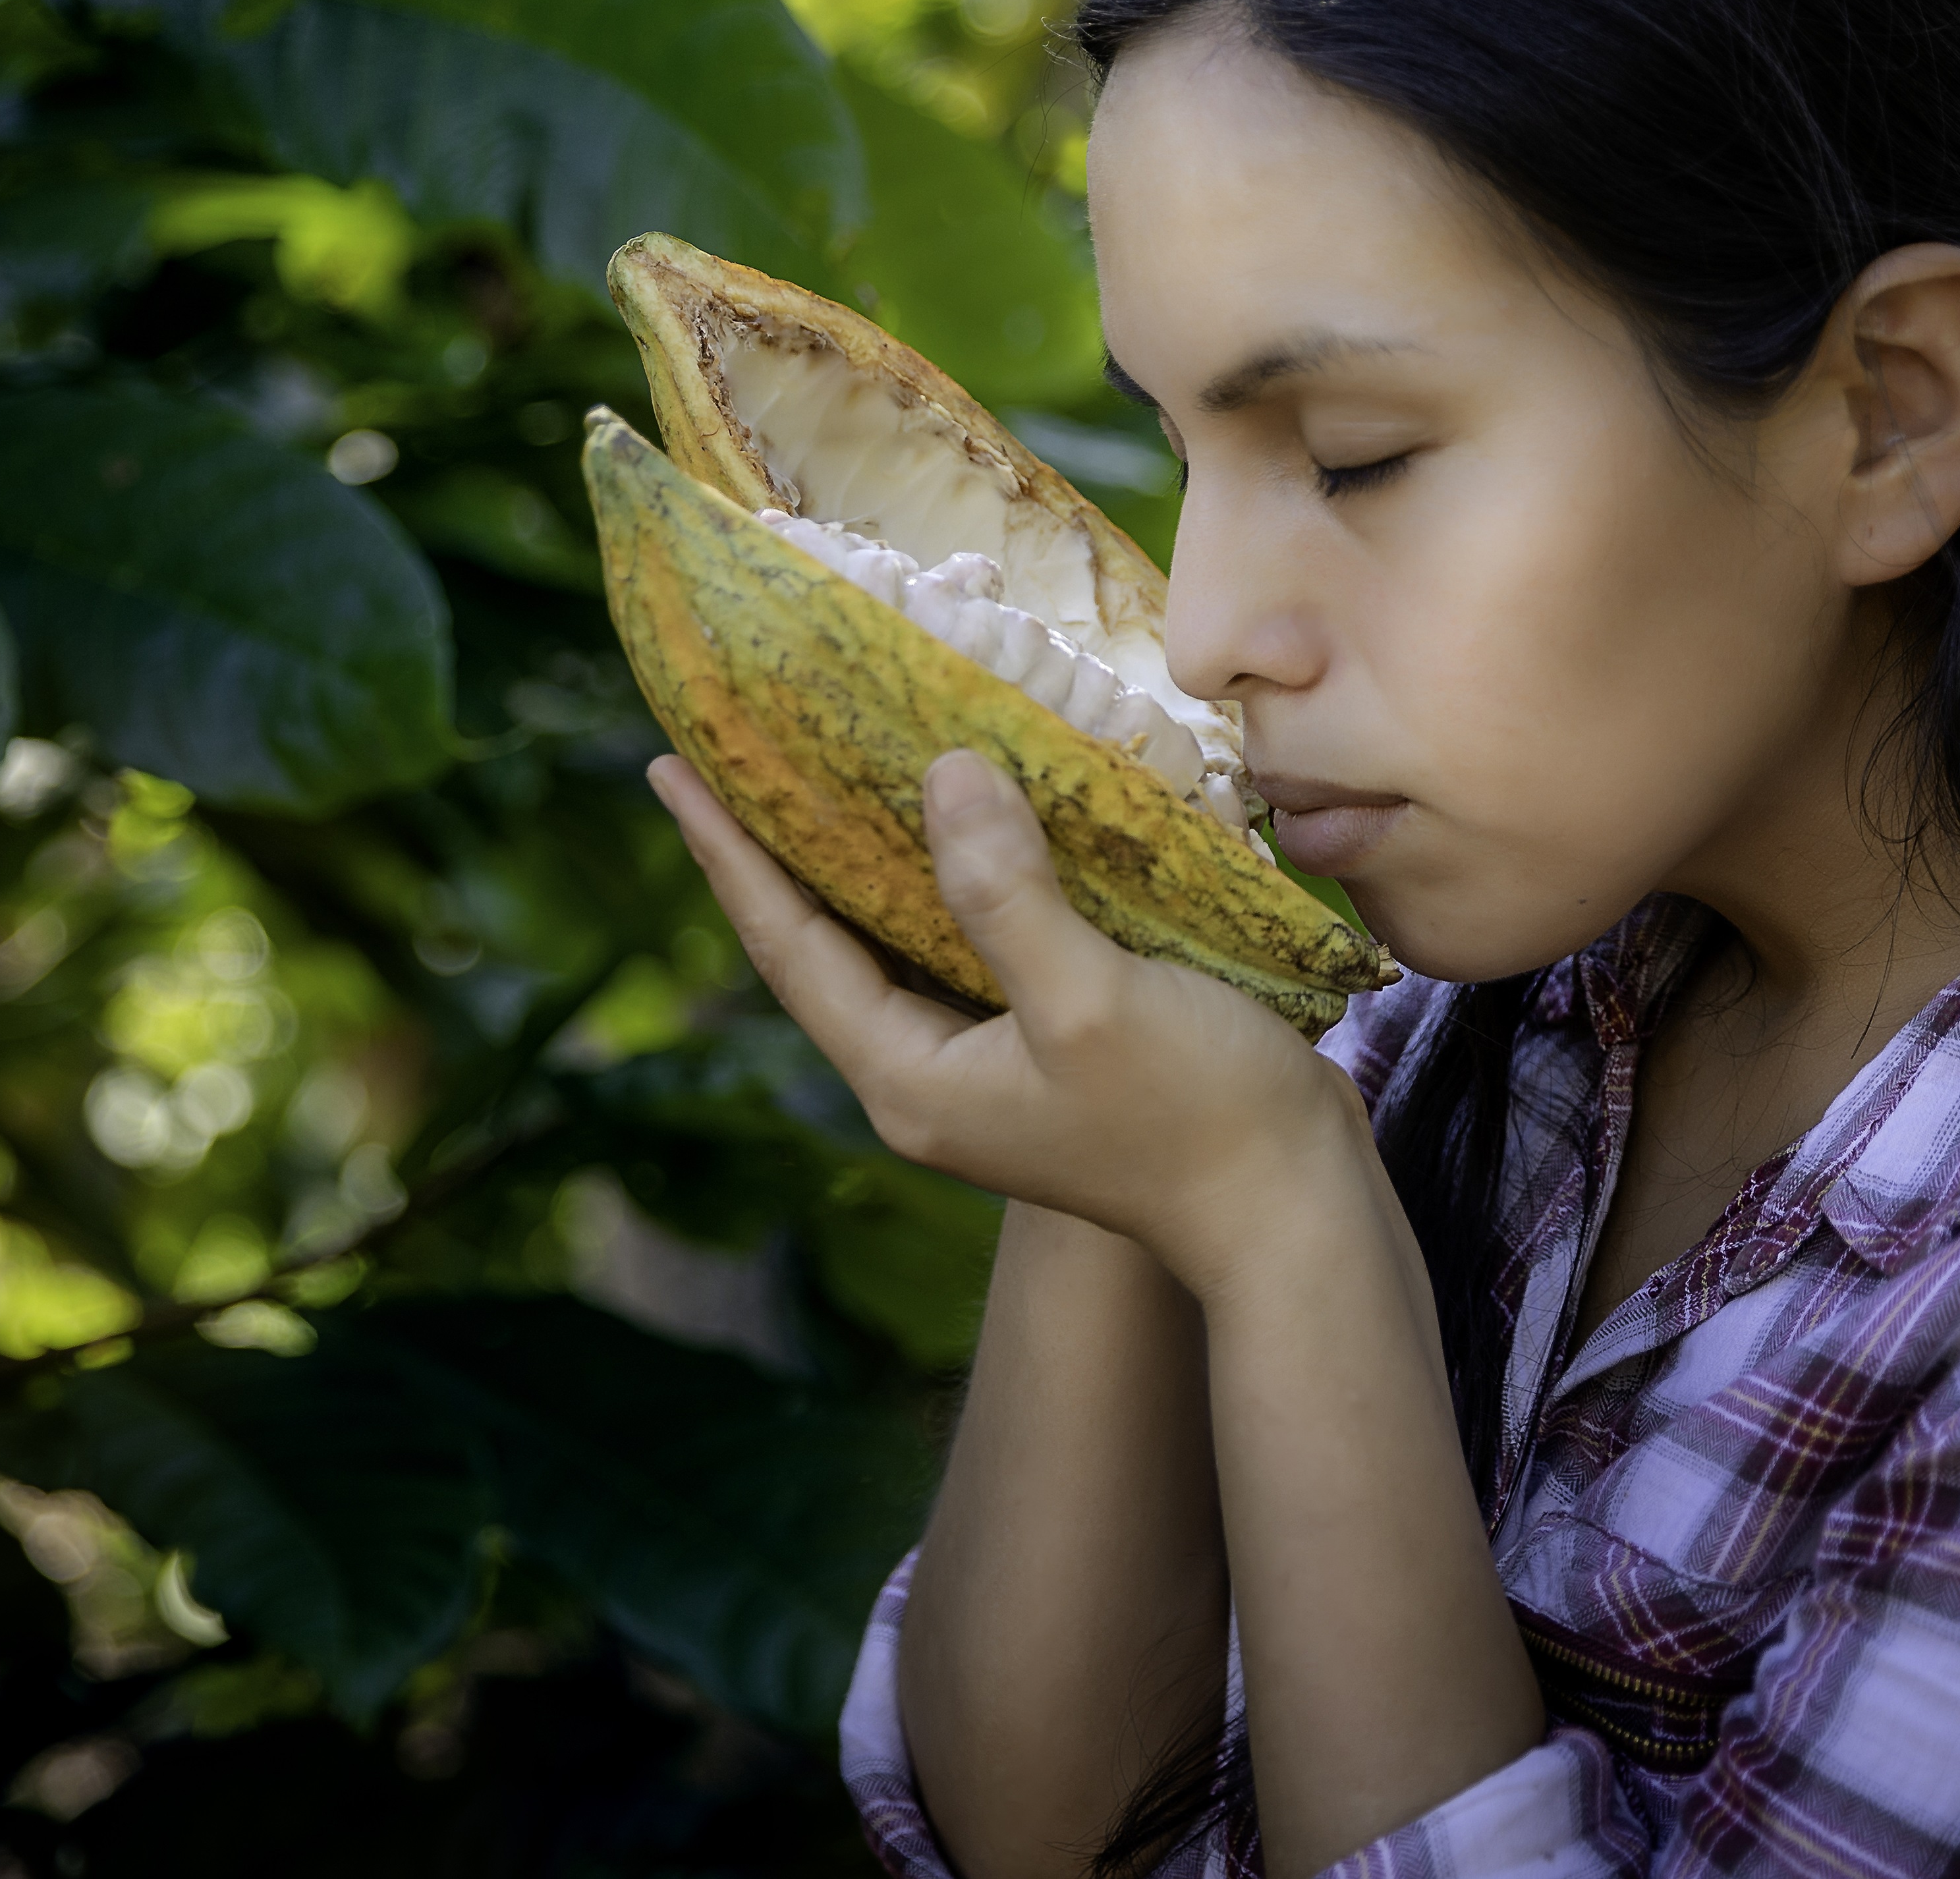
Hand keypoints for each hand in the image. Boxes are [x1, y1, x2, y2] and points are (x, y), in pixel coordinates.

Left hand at [648, 749, 1365, 1293]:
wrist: (1291, 1210)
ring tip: (819, 769)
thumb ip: (1004, 893)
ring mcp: (986, 1070)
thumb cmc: (1195, 1115)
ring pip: (894, 943)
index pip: (790, 947)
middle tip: (725, 750)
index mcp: (909, 1078)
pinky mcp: (1046, 1048)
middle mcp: (928, 1079)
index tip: (668, 766)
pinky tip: (957, 823)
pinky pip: (965, 946)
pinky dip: (946, 877)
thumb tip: (941, 775)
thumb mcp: (1089, 999)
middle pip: (822, 946)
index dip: (728, 854)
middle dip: (772, 850)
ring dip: (857, 858)